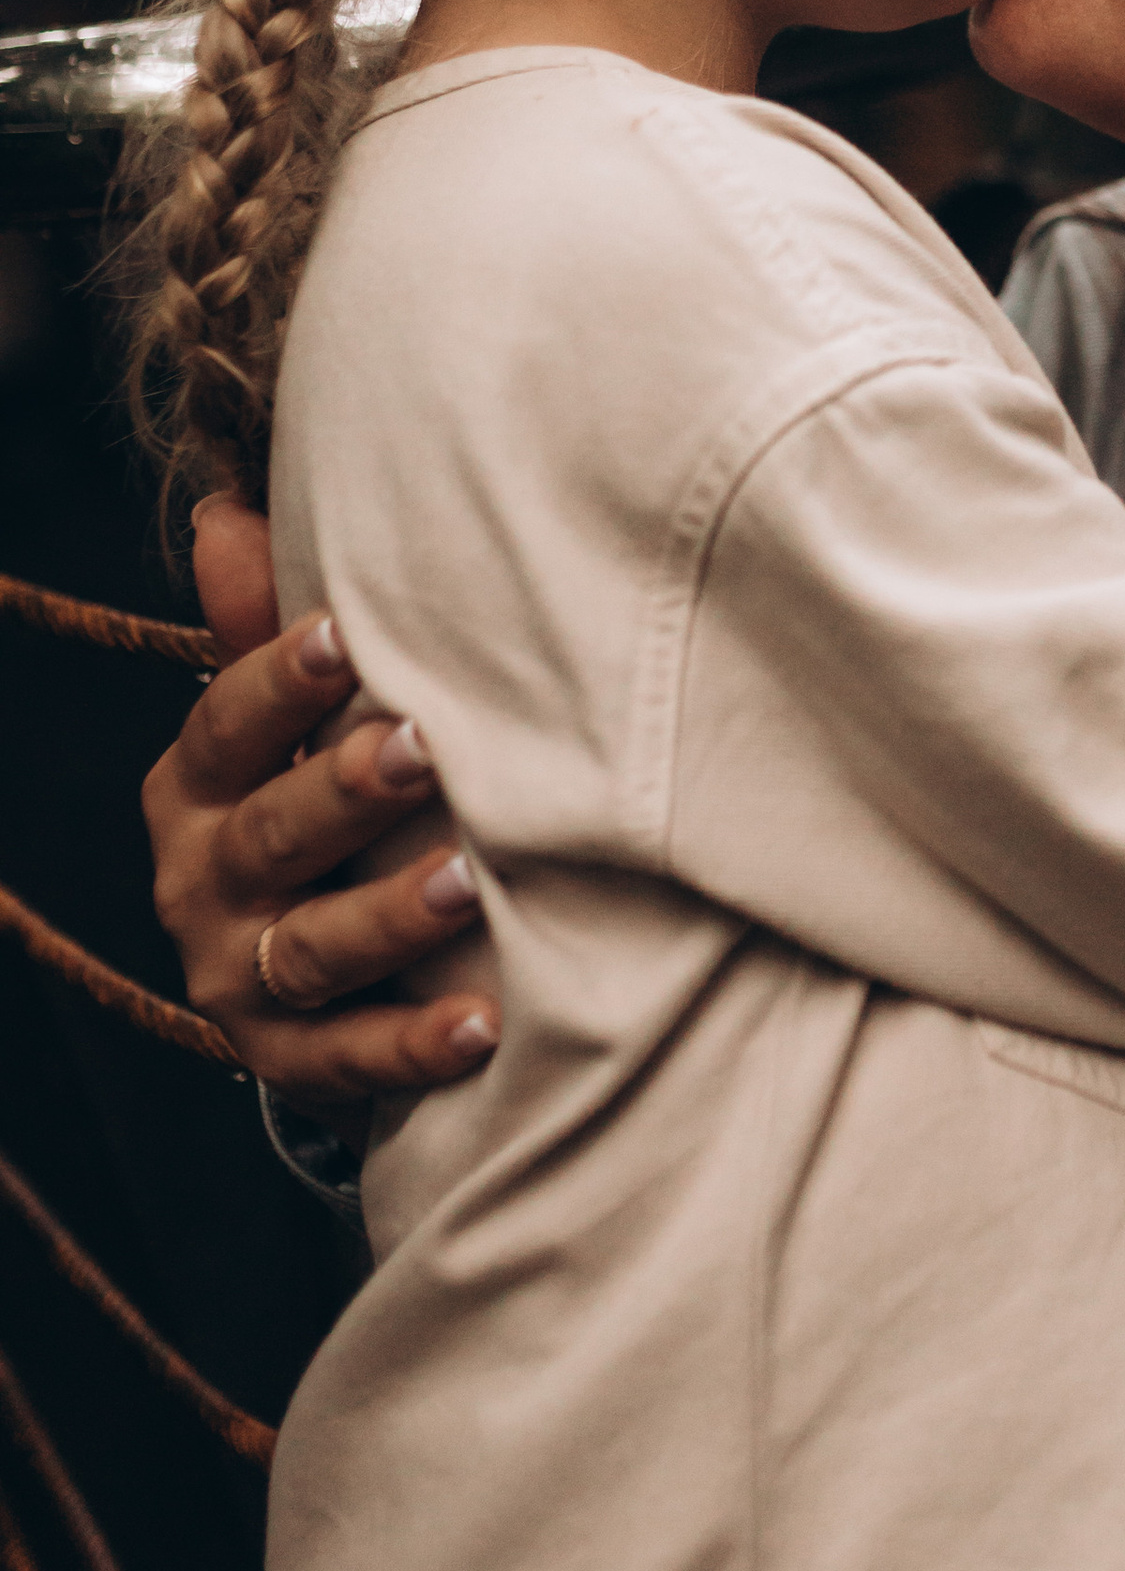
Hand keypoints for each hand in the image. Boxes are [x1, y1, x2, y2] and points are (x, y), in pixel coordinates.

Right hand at [141, 499, 500, 1126]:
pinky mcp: (283, 1060)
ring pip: (311, 948)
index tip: (343, 636)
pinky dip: (410, 1044)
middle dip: (344, 792)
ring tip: (468, 882)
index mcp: (198, 787)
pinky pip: (345, 1060)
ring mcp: (238, 977)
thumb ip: (266, 631)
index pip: (226, 727)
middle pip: (270, 835)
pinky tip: (481, 1024)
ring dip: (388, 915)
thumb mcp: (290, 723)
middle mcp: (201, 883)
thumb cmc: (314, 799)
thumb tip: (225, 510)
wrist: (313, 971)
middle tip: (425, 750)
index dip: (279, 683)